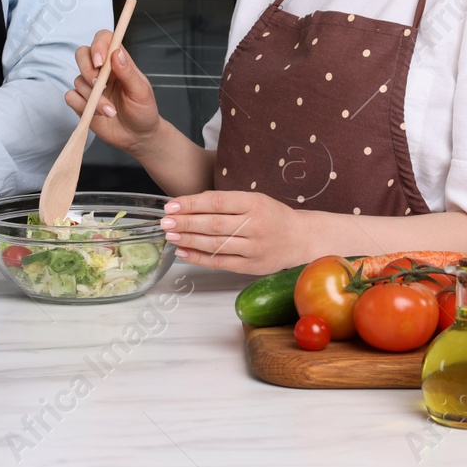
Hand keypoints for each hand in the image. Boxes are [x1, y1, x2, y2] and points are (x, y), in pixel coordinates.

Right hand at [66, 29, 160, 155]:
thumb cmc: (143, 111)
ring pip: (77, 79)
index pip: (104, 39)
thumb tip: (116, 53)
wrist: (137, 137)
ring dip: (93, 97)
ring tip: (110, 111)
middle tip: (99, 84)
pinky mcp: (82, 102)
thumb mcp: (141, 91)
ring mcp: (90, 87)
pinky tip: (97, 114)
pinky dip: (81, 106)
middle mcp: (102, 71)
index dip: (98, 44)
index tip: (100, 61)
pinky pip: (70, 97)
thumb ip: (128, 72)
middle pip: (82, 54)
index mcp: (118, 62)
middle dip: (87, 69)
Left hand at [160, 191, 307, 274]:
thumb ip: (226, 202)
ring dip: (188, 240)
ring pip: (215, 244)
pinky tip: (183, 252)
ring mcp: (253, 248)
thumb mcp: (254, 199)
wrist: (301, 238)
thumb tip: (190, 204)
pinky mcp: (251, 266)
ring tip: (171, 235)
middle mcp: (255, 225)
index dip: (191, 204)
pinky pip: (220, 262)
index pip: (217, 202)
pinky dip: (199, 258)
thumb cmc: (273, 216)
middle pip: (213, 224)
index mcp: (254, 203)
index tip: (172, 206)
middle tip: (165, 222)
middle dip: (185, 223)